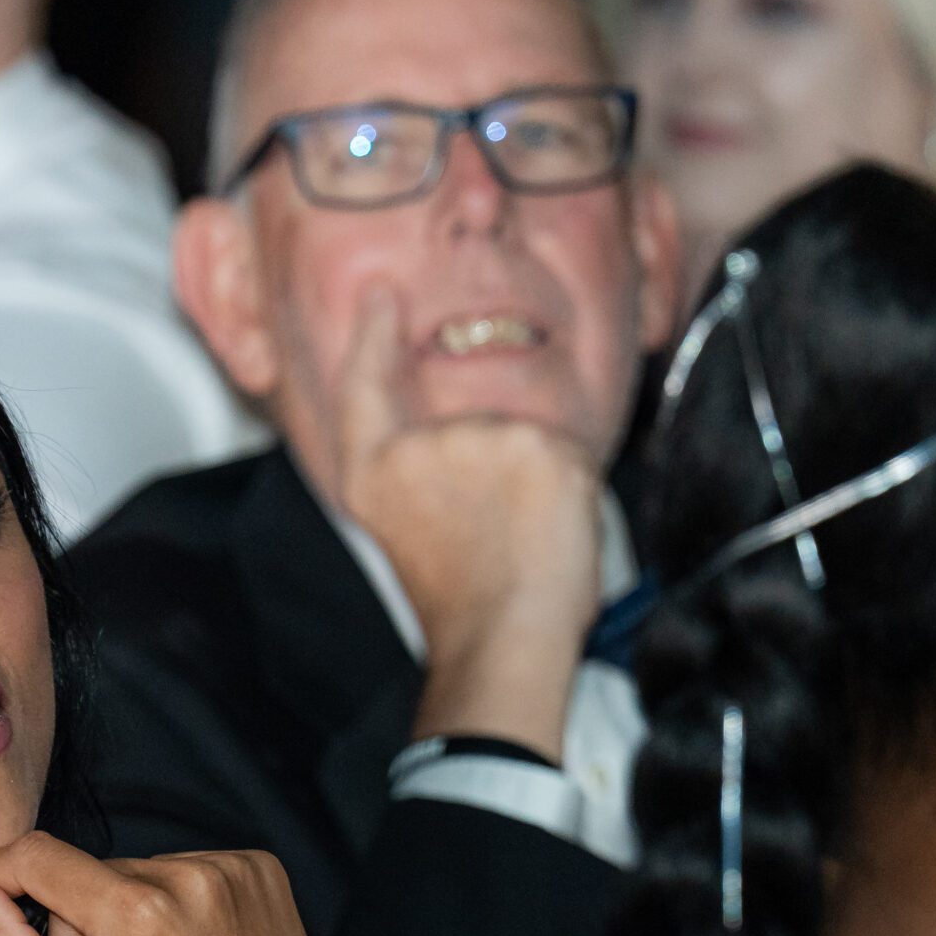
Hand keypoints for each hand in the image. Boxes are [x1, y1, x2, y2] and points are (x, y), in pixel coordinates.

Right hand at [0, 834, 402, 935]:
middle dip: (85, 920)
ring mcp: (236, 870)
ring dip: (137, 913)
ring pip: (143, 872)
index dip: (0, 876)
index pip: (37, 856)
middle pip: (92, 874)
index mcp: (135, 910)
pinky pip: (192, 870)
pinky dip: (183, 906)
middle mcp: (189, 875)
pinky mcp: (266, 872)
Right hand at [336, 286, 601, 756]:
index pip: (364, 388)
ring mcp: (478, 441)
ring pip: (523, 438)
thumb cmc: (462, 605)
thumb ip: (425, 473)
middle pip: (469, 423)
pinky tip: (552, 529)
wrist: (503, 639)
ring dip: (535, 481)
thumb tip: (469, 440)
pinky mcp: (537, 445)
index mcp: (376, 475)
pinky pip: (567, 453)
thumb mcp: (410, 532)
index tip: (380, 296)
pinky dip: (571, 489)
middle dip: (496, 469)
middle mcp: (418, 449)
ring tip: (523, 540)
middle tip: (497, 538)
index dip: (370, 339)